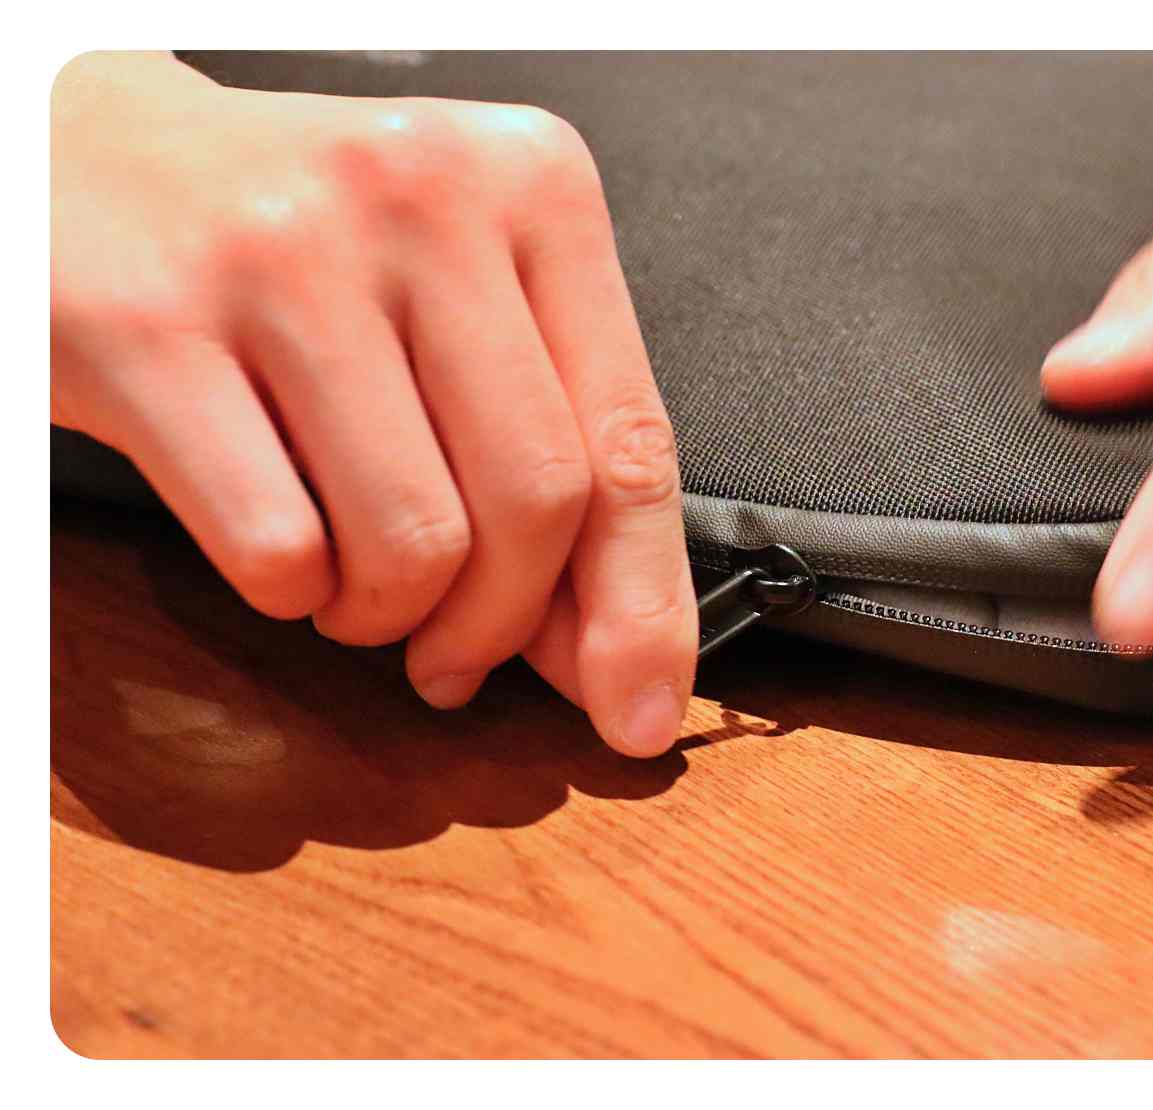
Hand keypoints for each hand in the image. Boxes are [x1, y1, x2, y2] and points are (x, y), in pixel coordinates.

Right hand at [53, 53, 694, 755]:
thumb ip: (551, 446)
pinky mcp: (151, 326)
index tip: (641, 709)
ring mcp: (284, 254)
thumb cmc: (300, 240)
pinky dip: (290, 593)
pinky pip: (277, 546)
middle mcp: (424, 197)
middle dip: (500, 625)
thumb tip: (616, 648)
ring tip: (352, 584)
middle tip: (453, 656)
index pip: (631, 440)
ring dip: (386, 615)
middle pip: (535, 502)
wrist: (79, 149)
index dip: (644, 606)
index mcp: (531, 184)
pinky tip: (280, 549)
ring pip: (412, 540)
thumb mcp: (459, 297)